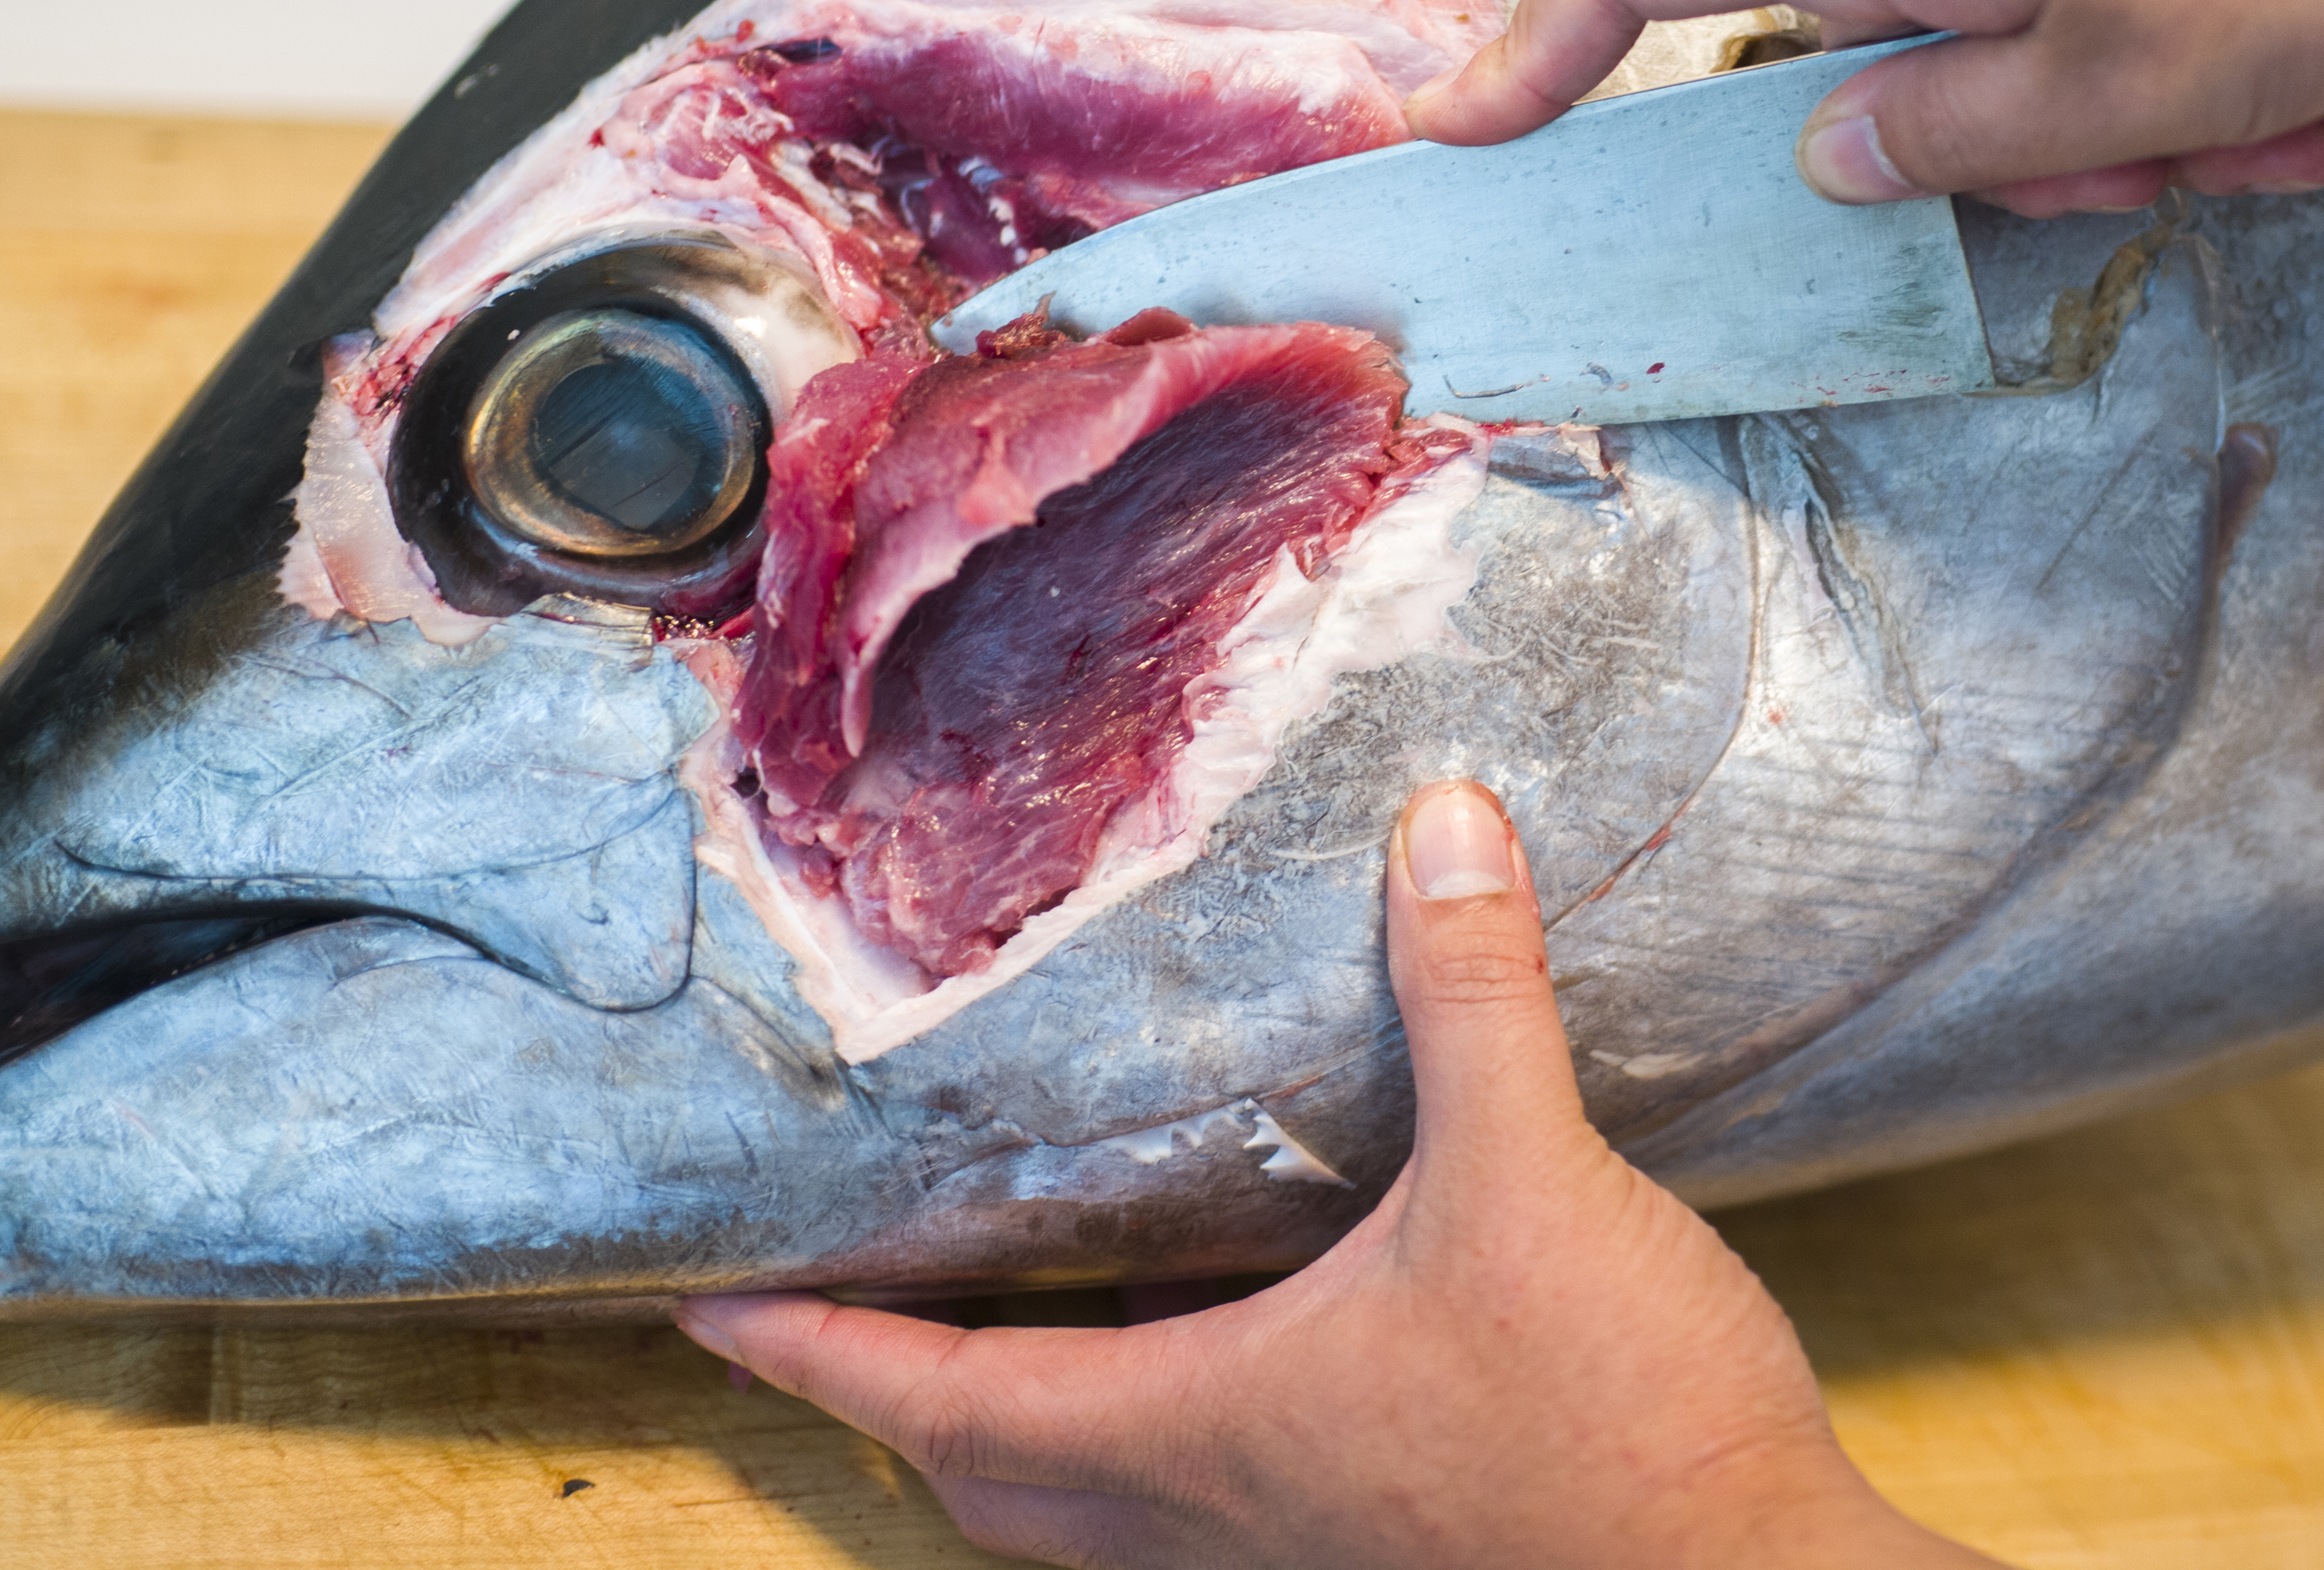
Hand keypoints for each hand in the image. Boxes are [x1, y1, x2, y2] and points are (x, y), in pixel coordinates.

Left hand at [680, 782, 1994, 1569]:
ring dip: (1042, 1415)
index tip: (707, 1306)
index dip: (812, 1347)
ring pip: (1100, 1508)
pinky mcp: (1378, 1553)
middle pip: (992, 1479)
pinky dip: (1175, 1422)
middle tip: (852, 1305)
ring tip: (1028, 1299)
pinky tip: (1248, 1331)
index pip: (938, 1398)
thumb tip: (1442, 827)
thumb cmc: (1616, 1428)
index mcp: (1198, 1433)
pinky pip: (1213, 1500)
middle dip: (904, 1393)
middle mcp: (1214, 1519)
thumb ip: (1473, 997)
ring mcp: (1296, 1552)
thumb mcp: (1537, 1178)